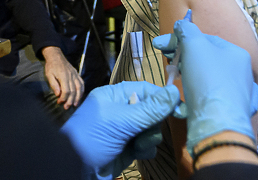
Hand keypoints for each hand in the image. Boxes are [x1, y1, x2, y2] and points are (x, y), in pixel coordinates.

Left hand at [42, 46, 83, 108]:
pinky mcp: (77, 74)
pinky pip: (82, 83)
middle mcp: (71, 76)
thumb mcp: (49, 75)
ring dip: (78, 97)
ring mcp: (75, 75)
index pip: (66, 90)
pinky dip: (82, 90)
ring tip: (75, 104)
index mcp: (64, 76)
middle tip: (66, 107)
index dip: (63, 98)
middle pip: (73, 91)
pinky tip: (80, 96)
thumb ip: (53, 84)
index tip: (59, 102)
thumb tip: (58, 94)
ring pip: (79, 88)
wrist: (56, 56)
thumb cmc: (51, 66)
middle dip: (70, 100)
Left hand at [60, 81, 179, 178]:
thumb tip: (174, 91)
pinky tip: (135, 153)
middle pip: (151, 110)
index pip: (145, 89)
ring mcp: (124, 129)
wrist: (78, 168)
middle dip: (152, 123)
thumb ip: (150, 109)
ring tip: (136, 145)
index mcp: (114, 96)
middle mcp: (120, 110)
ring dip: (148, 138)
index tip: (180, 108)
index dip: (162, 98)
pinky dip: (144, 150)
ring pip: (151, 129)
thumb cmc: (94, 137)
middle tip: (145, 131)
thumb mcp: (122, 121)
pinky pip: (147, 144)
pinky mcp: (128, 146)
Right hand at [152, 20, 257, 155]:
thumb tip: (182, 25)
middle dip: (184, 57)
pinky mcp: (231, 113)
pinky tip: (189, 96)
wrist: (218, 124)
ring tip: (175, 79)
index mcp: (237, 54)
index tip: (161, 45)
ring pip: (209, 78)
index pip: (206, 39)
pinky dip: (199, 94)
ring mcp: (239, 94)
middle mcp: (242, 73)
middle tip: (167, 62)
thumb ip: (187, 30)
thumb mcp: (194, 45)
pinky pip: (212, 97)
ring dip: (189, 75)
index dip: (181, 39)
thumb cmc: (207, 79)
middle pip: (207, 58)